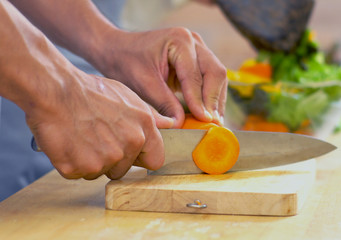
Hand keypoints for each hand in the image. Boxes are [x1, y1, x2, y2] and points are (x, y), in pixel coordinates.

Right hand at [26, 72, 172, 179]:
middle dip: (111, 159)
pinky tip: (68, 143)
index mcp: (144, 128)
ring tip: (80, 137)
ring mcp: (104, 158)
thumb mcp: (128, 96)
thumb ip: (150, 116)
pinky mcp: (79, 167)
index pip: (155, 160)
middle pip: (123, 169)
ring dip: (90, 161)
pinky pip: (77, 174)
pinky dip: (71, 163)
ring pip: (100, 172)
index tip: (131, 156)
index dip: (141, 159)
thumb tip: (169, 124)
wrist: (55, 89)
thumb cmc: (90, 91)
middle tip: (95, 138)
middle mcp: (129, 145)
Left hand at [90, 27, 227, 127]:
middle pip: (215, 72)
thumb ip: (164, 102)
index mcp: (179, 40)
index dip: (200, 100)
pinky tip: (208, 114)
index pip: (195, 75)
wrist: (117, 49)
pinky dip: (210, 96)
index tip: (205, 121)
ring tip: (214, 122)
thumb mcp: (143, 84)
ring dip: (216, 100)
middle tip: (213, 124)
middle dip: (213, 100)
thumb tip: (183, 123)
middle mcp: (193, 40)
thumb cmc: (126, 62)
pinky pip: (211, 78)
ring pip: (217, 76)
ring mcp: (198, 48)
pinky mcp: (198, 59)